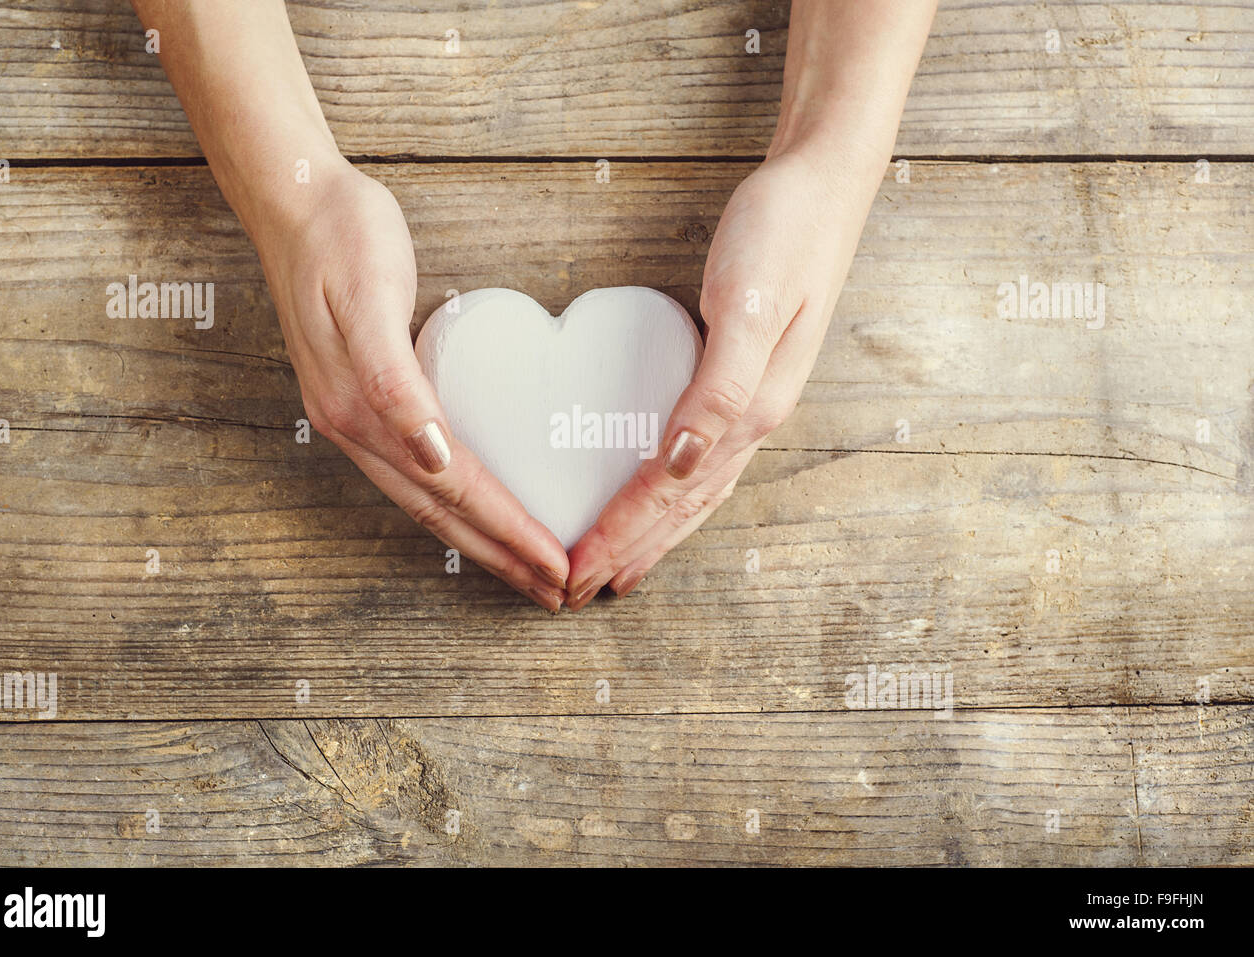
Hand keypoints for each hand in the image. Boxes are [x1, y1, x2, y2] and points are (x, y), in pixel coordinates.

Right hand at [253, 160, 569, 610]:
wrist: (296, 199)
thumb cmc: (341, 236)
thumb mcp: (368, 299)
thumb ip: (392, 382)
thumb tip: (430, 457)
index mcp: (361, 410)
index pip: (453, 490)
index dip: (507, 531)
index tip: (557, 564)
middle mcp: (354, 427)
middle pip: (440, 514)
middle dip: (501, 556)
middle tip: (557, 592)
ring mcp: (353, 419)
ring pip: (426, 502)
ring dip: (480, 541)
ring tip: (526, 569)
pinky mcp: (363, 400)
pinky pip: (416, 471)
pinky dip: (455, 504)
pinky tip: (480, 510)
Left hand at [564, 143, 887, 609]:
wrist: (826, 182)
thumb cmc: (784, 233)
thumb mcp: (751, 306)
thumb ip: (721, 388)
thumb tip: (681, 463)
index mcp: (751, 408)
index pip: (672, 492)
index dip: (623, 535)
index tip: (576, 572)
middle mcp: (755, 416)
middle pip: (686, 507)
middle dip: (633, 552)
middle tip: (580, 593)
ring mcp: (754, 399)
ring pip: (698, 491)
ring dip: (655, 534)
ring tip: (617, 567)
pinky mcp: (744, 376)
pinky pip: (703, 455)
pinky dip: (674, 491)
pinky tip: (656, 493)